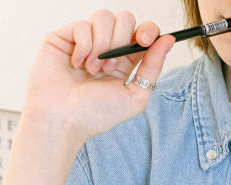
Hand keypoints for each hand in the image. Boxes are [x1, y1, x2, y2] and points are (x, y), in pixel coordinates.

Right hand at [23, 10, 176, 143]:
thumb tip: (168, 39)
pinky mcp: (63, 37)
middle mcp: (104, 47)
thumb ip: (153, 67)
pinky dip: (83, 46)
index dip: (148, 30)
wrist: (62, 122)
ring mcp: (83, 40)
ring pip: (104, 16)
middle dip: (121, 41)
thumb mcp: (134, 96)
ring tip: (92, 69)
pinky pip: (82, 25)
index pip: (142, 31)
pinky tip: (76, 64)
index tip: (145, 40)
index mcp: (123, 60)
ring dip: (102, 45)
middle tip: (110, 67)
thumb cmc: (94, 115)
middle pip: (125, 18)